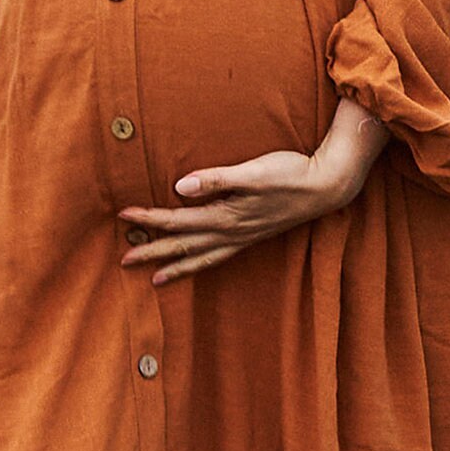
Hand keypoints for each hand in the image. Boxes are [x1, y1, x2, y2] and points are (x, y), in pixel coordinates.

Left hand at [118, 101, 387, 285]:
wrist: (326, 186)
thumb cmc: (290, 173)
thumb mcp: (253, 172)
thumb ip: (216, 179)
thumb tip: (180, 187)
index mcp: (226, 216)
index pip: (178, 220)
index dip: (149, 219)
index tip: (122, 215)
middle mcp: (231, 232)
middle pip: (183, 246)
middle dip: (152, 251)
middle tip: (123, 259)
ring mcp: (242, 237)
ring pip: (200, 257)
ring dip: (175, 266)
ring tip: (153, 278)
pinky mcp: (252, 235)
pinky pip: (218, 256)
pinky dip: (201, 263)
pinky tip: (195, 264)